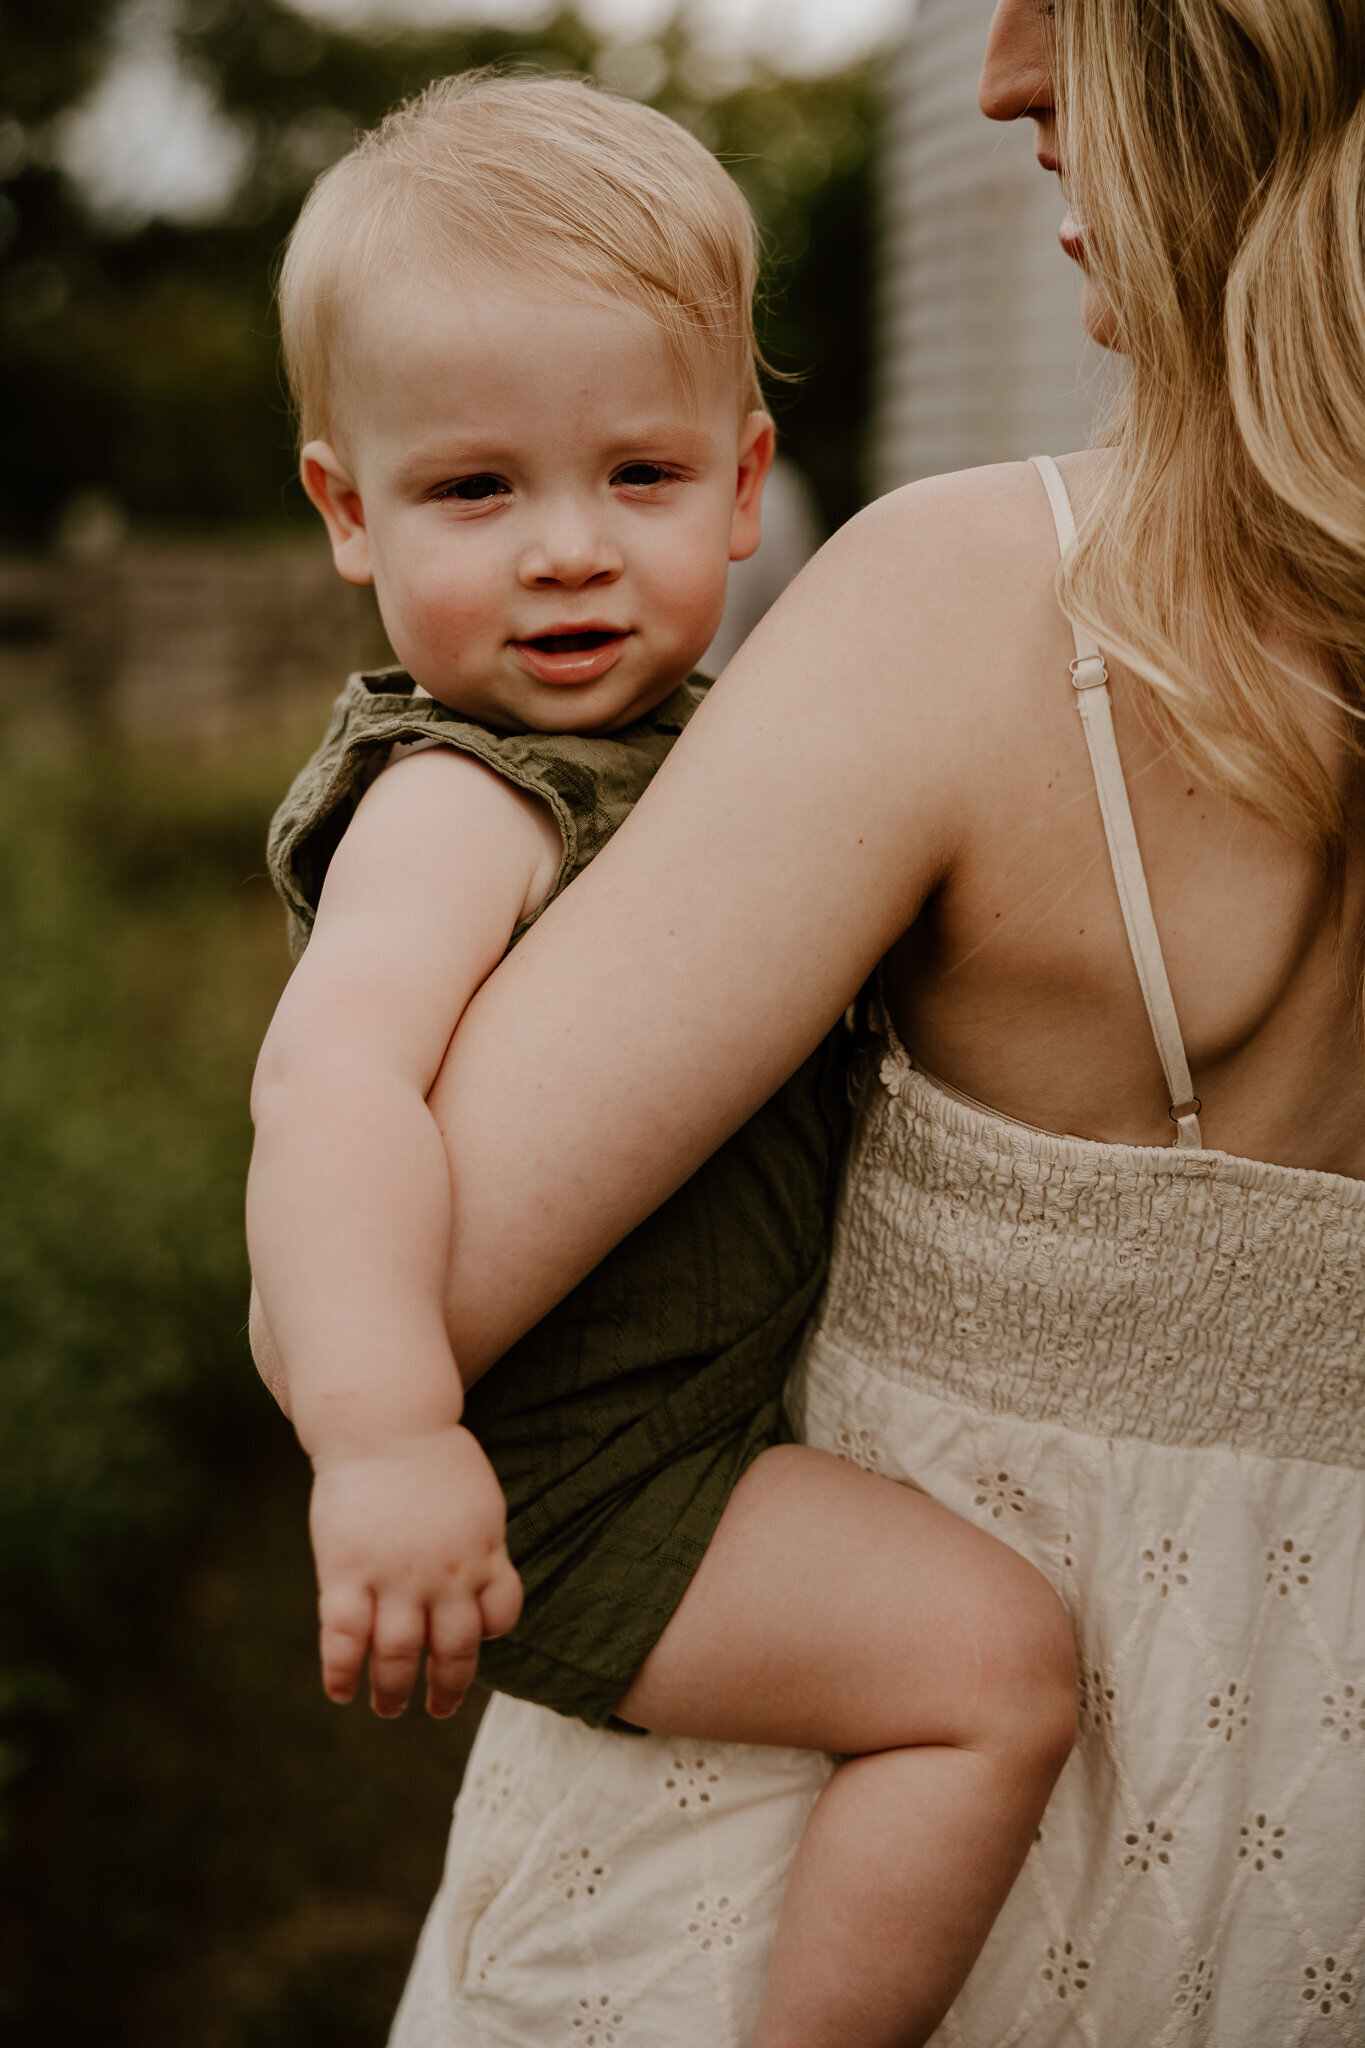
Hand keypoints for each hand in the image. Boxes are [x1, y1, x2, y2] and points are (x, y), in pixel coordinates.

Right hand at [308, 1423, 522, 1718]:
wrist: (384, 1422)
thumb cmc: (429, 1456)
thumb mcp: (477, 1499)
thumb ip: (480, 1543)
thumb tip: (483, 1577)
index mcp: (484, 1552)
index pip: (501, 1612)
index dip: (488, 1633)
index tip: (471, 1640)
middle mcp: (447, 1574)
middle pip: (455, 1650)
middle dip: (447, 1689)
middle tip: (436, 1707)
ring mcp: (396, 1576)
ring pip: (400, 1655)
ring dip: (394, 1691)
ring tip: (388, 1708)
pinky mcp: (348, 1572)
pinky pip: (346, 1638)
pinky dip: (343, 1672)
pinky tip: (341, 1692)